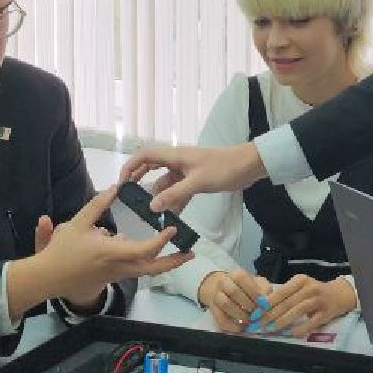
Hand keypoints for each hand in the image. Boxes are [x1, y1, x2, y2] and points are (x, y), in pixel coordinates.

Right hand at [11, 187, 193, 312]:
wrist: (49, 278)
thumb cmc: (62, 251)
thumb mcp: (77, 223)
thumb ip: (97, 205)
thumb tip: (115, 188)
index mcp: (111, 252)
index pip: (144, 249)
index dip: (161, 240)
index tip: (172, 228)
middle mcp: (119, 267)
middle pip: (154, 268)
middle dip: (174, 261)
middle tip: (191, 252)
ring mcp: (117, 275)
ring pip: (147, 272)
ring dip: (165, 264)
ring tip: (180, 254)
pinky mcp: (114, 278)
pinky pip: (138, 271)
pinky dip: (151, 263)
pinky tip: (155, 252)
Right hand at [119, 142, 266, 213]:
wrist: (250, 166)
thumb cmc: (224, 168)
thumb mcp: (197, 182)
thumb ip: (174, 195)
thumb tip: (152, 207)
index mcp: (175, 155)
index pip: (145, 155)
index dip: (130, 166)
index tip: (122, 183)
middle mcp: (177, 161)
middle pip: (152, 168)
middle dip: (141, 182)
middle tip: (132, 199)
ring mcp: (187, 171)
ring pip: (166, 183)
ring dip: (160, 196)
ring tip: (152, 214)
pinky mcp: (196, 180)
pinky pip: (179, 191)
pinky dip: (175, 201)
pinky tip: (172, 216)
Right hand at [199, 269, 266, 333]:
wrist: (224, 289)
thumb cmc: (246, 287)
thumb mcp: (257, 283)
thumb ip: (264, 289)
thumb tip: (267, 300)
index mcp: (235, 274)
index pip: (241, 278)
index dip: (253, 291)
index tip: (263, 303)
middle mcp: (223, 283)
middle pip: (233, 291)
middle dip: (247, 304)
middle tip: (257, 313)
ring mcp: (216, 296)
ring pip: (225, 304)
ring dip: (240, 314)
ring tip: (250, 320)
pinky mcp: (214, 310)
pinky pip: (220, 318)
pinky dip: (231, 325)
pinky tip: (241, 327)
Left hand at [259, 275, 357, 336]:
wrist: (338, 294)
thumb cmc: (312, 292)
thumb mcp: (299, 287)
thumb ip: (284, 295)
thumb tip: (261, 308)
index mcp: (300, 280)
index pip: (280, 292)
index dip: (266, 304)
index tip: (254, 313)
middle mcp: (309, 288)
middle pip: (286, 303)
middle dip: (269, 315)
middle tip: (257, 325)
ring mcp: (318, 300)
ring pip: (297, 311)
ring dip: (281, 321)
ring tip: (269, 329)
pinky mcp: (325, 313)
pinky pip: (311, 322)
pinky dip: (300, 328)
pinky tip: (291, 333)